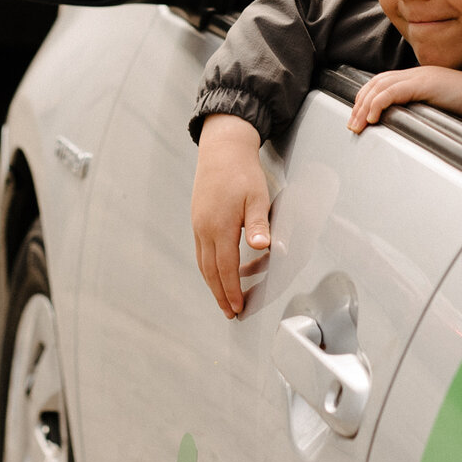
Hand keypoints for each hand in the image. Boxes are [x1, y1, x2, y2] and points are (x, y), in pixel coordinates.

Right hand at [191, 114, 271, 318]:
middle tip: (229, 312)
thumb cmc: (242, 171)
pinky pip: (200, 250)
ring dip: (212, 283)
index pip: (225, 269)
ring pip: (202, 262)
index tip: (237, 308)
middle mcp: (204, 228)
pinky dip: (208, 266)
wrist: (222, 148)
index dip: (232, 291)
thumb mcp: (257, 197)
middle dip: (219, 294)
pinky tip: (216, 271)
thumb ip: (258, 224)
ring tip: (222, 298)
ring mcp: (198, 223)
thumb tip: (264, 247)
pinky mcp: (197, 218)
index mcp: (219, 226)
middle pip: (209, 271)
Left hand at [349, 66, 461, 132]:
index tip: (359, 119)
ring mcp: (422, 77)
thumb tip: (403, 128)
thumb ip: (421, 112)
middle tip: (353, 126)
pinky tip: (374, 118)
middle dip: (359, 104)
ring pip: (380, 86)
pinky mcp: (426, 83)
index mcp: (420, 78)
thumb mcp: (440, 110)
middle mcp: (418, 74)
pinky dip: (379, 103)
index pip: (383, 83)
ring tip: (358, 125)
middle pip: (376, 83)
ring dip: (365, 106)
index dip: (366, 99)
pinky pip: (393, 91)